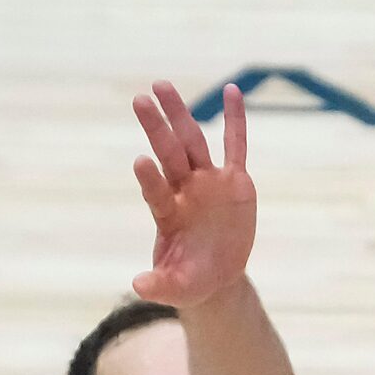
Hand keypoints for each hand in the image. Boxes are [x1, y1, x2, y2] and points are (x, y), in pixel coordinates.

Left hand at [131, 81, 257, 307]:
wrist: (215, 275)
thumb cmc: (191, 280)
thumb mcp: (176, 288)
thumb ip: (158, 285)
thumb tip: (139, 286)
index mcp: (169, 214)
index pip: (156, 192)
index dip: (149, 179)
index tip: (140, 161)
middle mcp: (184, 191)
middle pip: (170, 155)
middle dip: (157, 129)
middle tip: (140, 100)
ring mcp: (208, 182)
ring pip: (193, 142)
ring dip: (179, 114)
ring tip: (162, 85)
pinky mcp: (234, 181)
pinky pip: (236, 146)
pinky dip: (235, 120)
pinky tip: (232, 91)